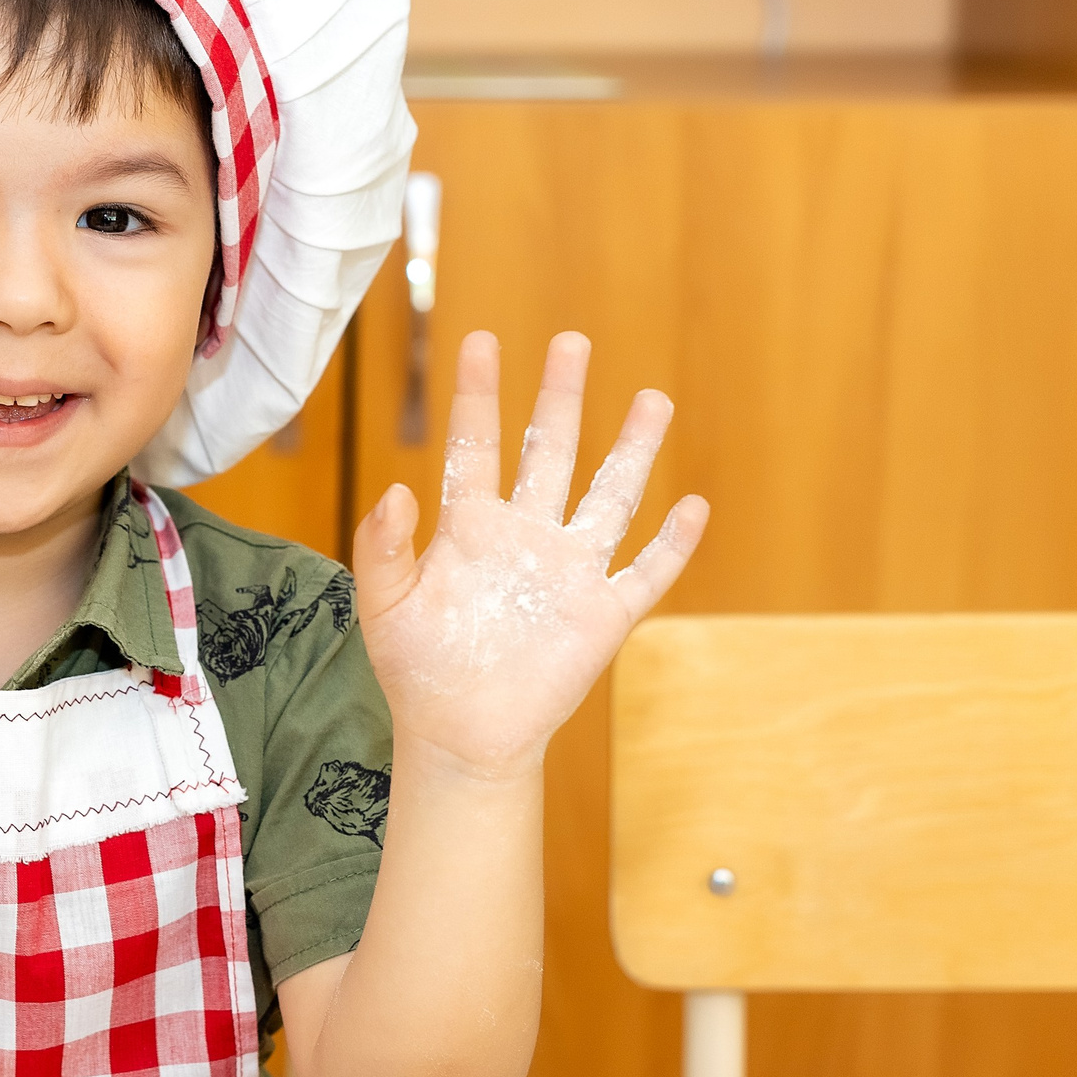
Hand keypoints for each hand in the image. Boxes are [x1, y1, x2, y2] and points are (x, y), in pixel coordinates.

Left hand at [354, 330, 707, 776]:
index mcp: (470, 528)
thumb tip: (397, 490)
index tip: (482, 340)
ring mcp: (568, 573)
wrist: (459, 735)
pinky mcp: (601, 616)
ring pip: (609, 497)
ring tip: (653, 399)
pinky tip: (693, 507)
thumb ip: (384, 547)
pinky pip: (645, 574)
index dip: (478, 394)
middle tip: (572, 341)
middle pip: (549, 452)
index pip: (476, 446)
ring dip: (632, 451)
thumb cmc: (416, 670)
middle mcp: (526, 537)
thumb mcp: (383, 606)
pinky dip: (671, 545)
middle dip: (561, 397)